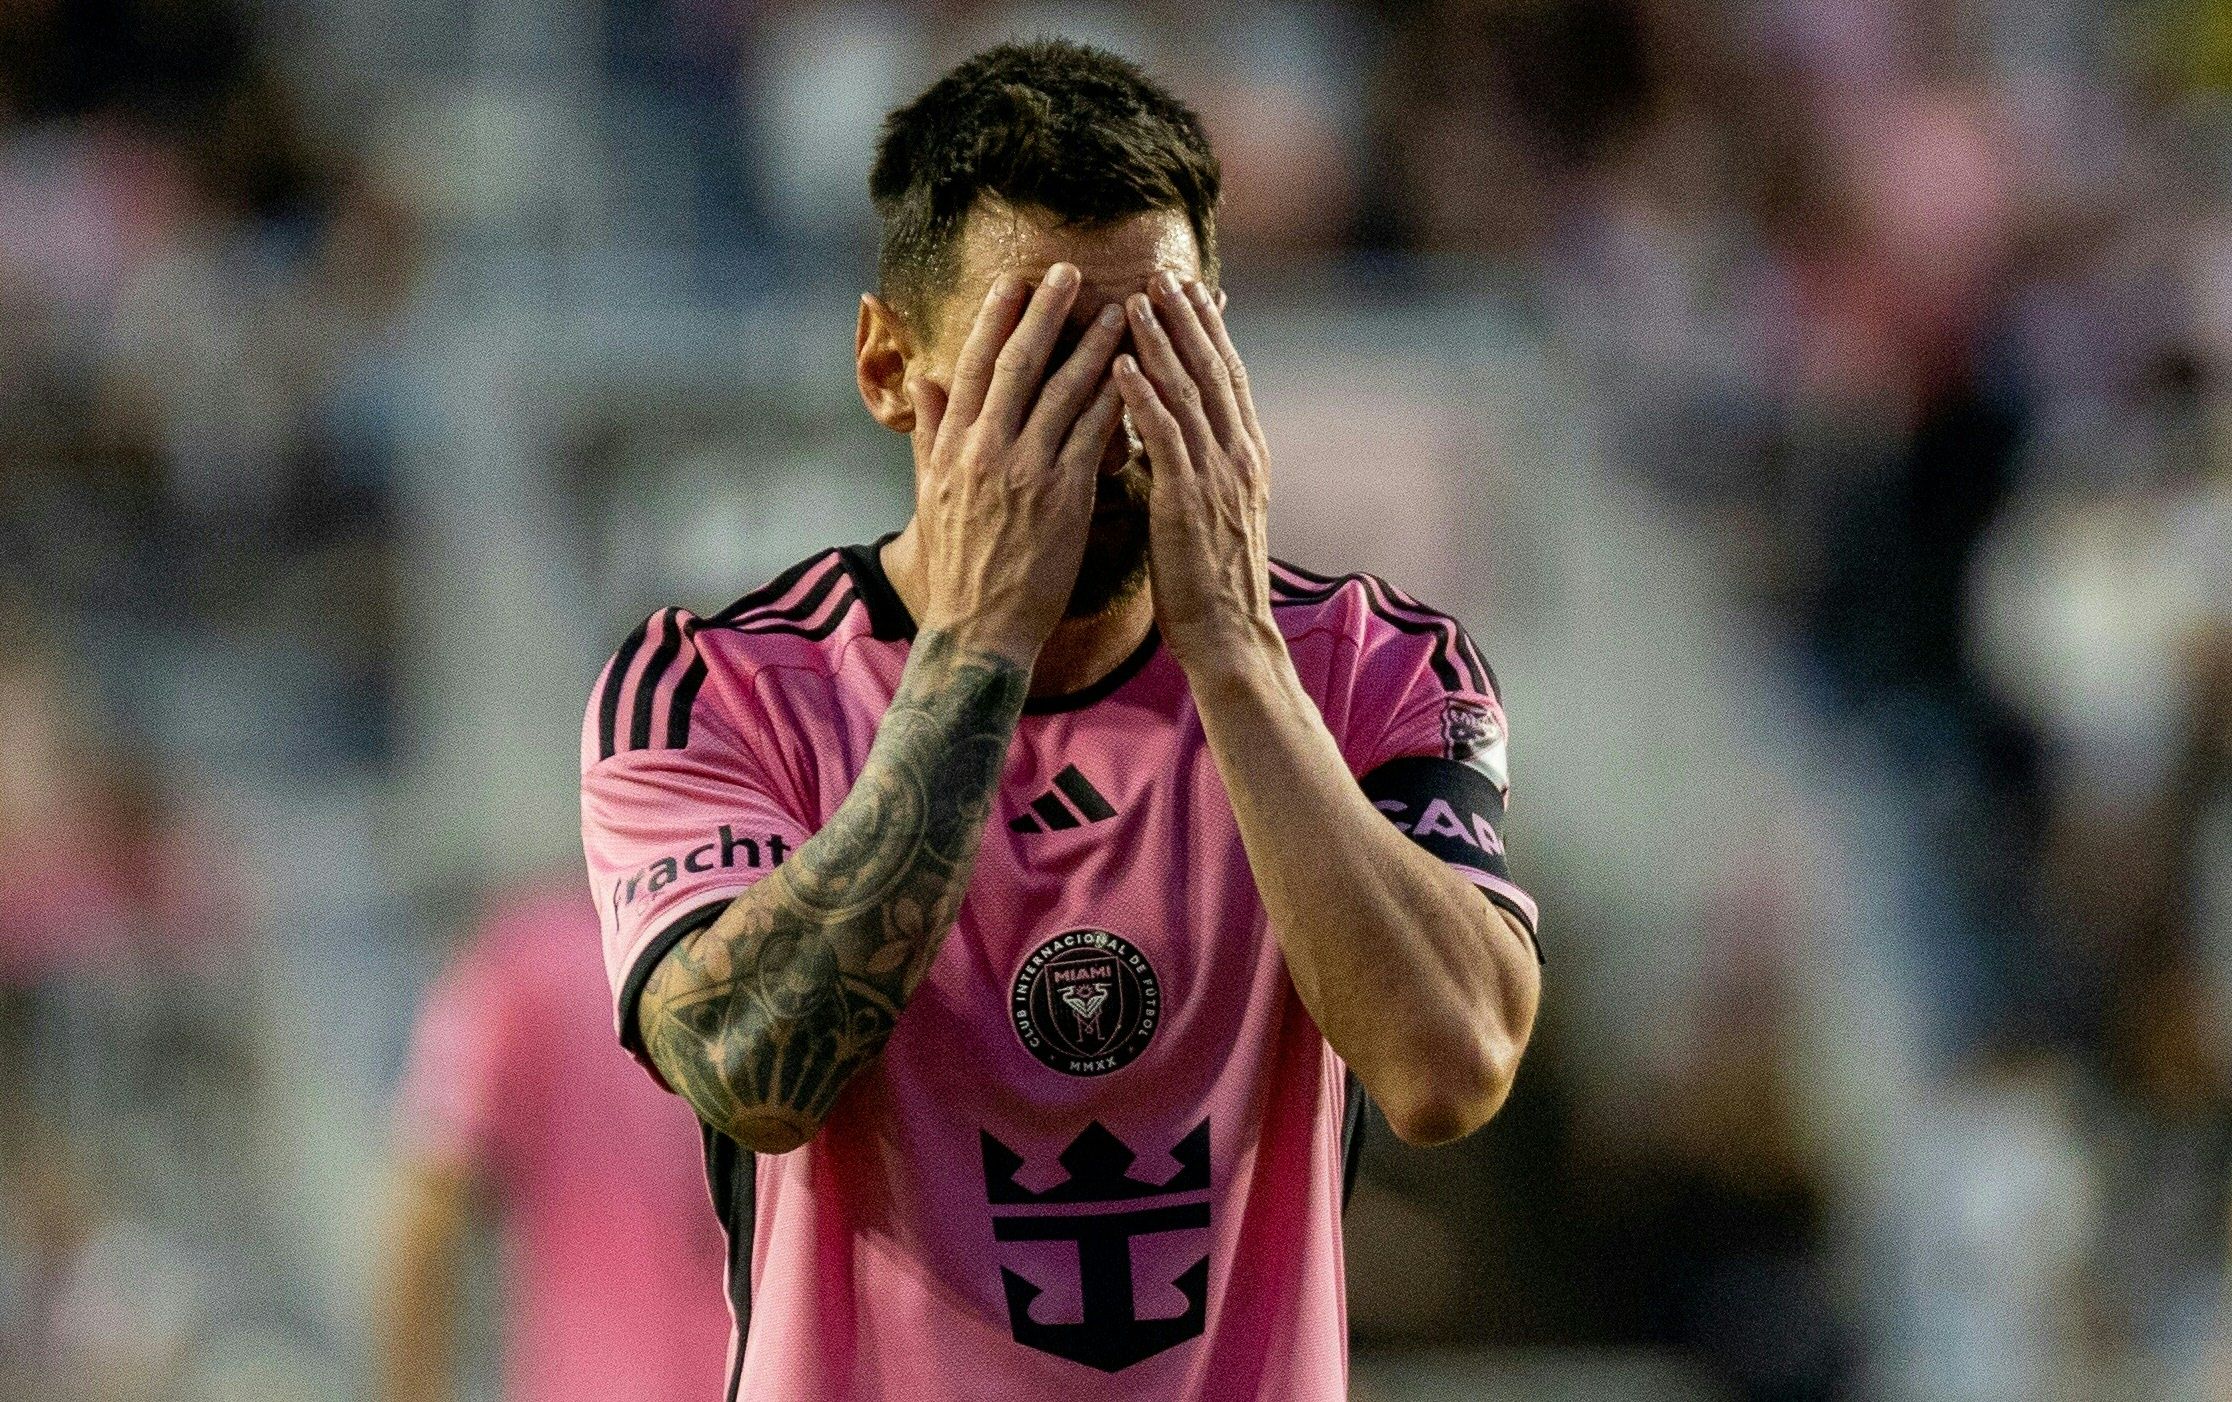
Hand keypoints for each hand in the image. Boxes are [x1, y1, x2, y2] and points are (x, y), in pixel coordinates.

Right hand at [909, 264, 1126, 665]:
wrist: (979, 628)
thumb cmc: (960, 565)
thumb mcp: (932, 493)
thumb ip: (931, 433)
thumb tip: (925, 382)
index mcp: (953, 445)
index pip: (974, 367)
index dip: (995, 319)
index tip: (1015, 281)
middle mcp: (985, 449)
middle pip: (1017, 365)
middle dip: (1044, 314)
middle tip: (1070, 271)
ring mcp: (1024, 471)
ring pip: (1062, 393)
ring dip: (1093, 347)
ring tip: (1120, 310)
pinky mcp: (1063, 497)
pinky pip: (1093, 435)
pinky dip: (1115, 400)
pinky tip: (1138, 373)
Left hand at [1115, 272, 1279, 678]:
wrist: (1228, 636)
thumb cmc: (1207, 582)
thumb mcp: (1207, 511)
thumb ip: (1193, 466)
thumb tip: (1169, 432)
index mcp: (1243, 457)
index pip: (1226, 377)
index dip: (1207, 330)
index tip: (1187, 288)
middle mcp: (1237, 456)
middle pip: (1213, 370)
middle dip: (1187, 318)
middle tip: (1162, 272)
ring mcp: (1217, 477)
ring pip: (1189, 392)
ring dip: (1162, 341)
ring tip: (1137, 298)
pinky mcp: (1190, 502)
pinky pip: (1166, 437)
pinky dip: (1144, 395)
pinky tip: (1121, 364)